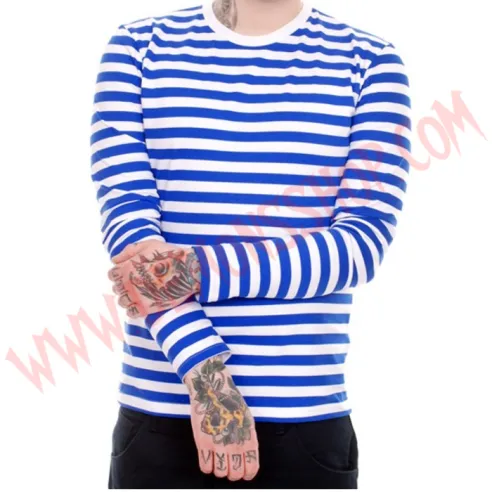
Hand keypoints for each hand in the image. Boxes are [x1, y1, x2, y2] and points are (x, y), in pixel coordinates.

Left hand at [107, 240, 200, 317]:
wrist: (187, 270)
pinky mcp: (146, 308)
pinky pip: (131, 313)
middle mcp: (128, 283)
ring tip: (139, 294)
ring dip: (128, 298)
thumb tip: (115, 260)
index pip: (112, 275)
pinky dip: (133, 310)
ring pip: (122, 302)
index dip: (119, 274)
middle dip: (125, 286)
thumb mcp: (149, 245)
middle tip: (138, 283)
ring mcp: (137, 297)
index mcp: (126, 268)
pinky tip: (142, 304)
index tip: (129, 274)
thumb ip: (130, 251)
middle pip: (117, 288)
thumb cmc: (169, 254)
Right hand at [184, 357, 259, 481]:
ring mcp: (219, 445)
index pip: (251, 469)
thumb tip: (247, 456)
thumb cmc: (230, 401)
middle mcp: (235, 445)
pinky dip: (207, 466)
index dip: (246, 473)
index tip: (242, 472)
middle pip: (235, 475)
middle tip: (228, 465)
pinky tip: (208, 457)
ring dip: (218, 469)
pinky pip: (205, 467)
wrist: (213, 390)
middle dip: (232, 473)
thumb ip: (248, 439)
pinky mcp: (203, 443)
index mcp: (249, 439)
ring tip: (217, 460)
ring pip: (220, 474)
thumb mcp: (247, 419)